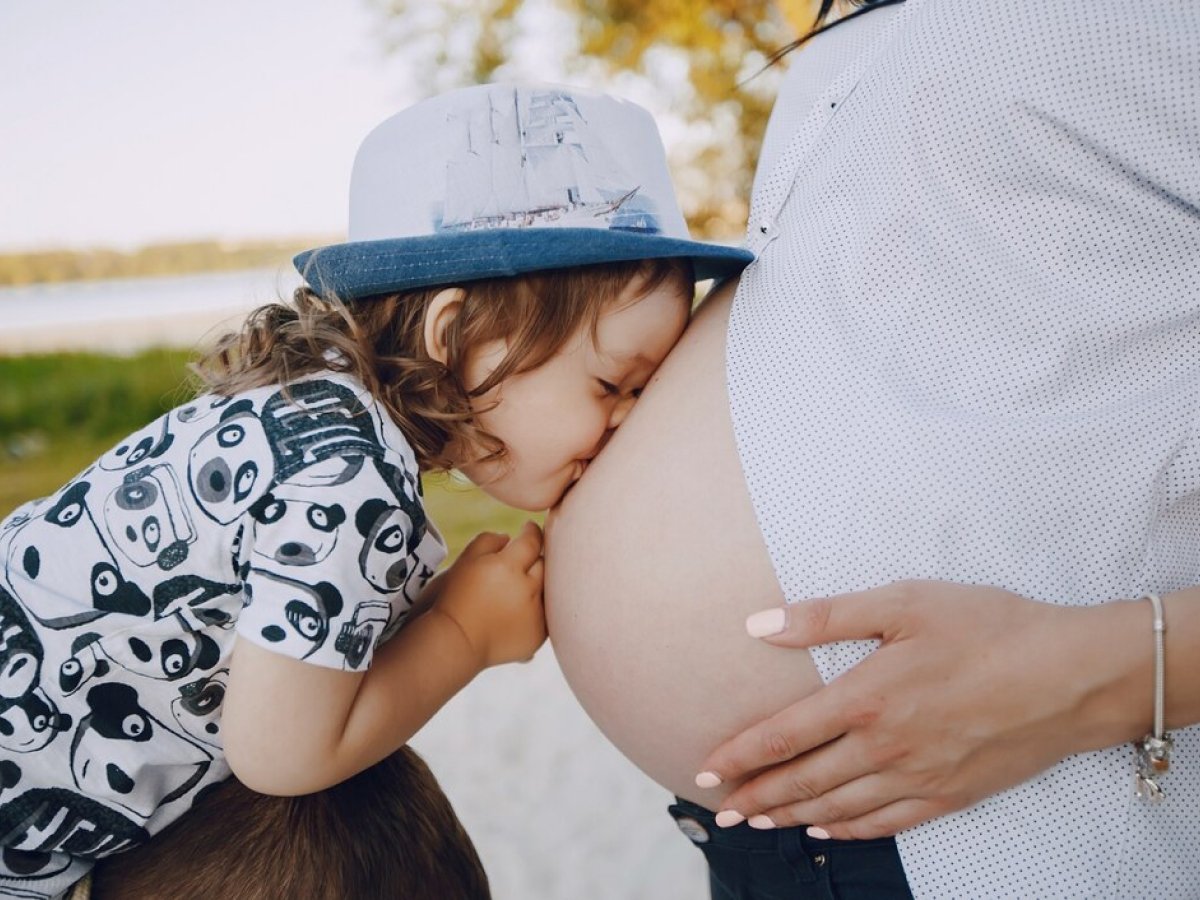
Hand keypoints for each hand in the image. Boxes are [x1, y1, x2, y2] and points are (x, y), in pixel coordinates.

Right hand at [433, 521, 545, 667]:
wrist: (456, 641)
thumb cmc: (455, 597)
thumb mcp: (465, 560)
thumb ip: (489, 540)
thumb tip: (509, 538)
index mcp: (508, 567)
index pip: (532, 540)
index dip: (531, 531)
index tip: (528, 529)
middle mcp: (527, 590)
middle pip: (545, 564)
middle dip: (535, 559)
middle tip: (522, 561)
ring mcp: (535, 614)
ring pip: (550, 589)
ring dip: (538, 584)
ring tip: (519, 587)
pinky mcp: (538, 634)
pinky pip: (547, 613)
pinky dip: (537, 608)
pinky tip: (519, 609)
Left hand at [695, 580, 1146, 838]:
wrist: (1073, 675)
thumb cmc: (988, 627)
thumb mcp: (903, 602)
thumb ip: (826, 616)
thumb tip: (757, 626)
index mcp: (864, 698)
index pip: (781, 736)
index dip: (738, 756)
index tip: (703, 771)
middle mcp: (884, 748)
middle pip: (802, 781)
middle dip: (754, 797)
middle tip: (720, 810)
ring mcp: (919, 777)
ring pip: (838, 808)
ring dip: (791, 817)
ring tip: (758, 824)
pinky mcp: (952, 795)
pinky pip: (887, 824)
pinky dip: (849, 831)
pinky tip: (828, 831)